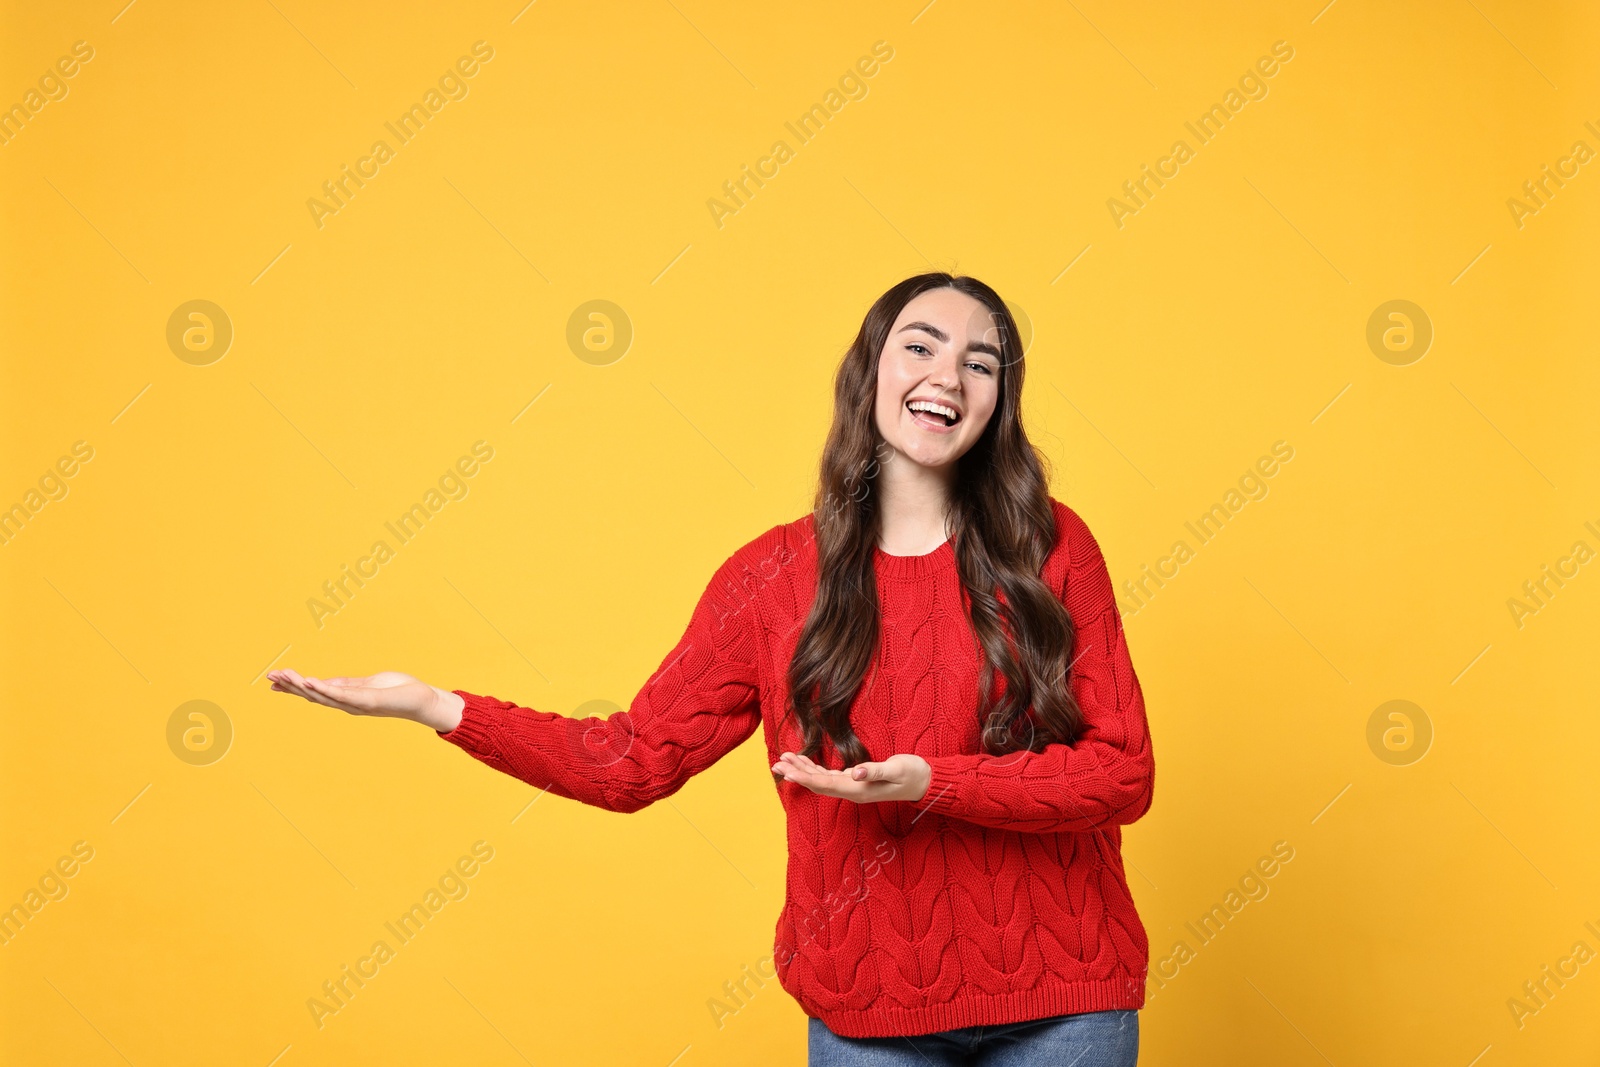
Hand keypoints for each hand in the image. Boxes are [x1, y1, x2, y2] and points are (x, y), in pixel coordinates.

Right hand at [268, 668, 465, 732]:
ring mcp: (357, 704)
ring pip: (323, 696)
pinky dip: (325, 689)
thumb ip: (346, 684)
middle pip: (314, 696)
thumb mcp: (368, 683)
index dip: (294, 687)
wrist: (422, 701)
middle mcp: (348, 704)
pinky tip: (310, 682)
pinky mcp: (368, 701)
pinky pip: (343, 694)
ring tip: (283, 676)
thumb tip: (323, 682)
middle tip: (270, 676)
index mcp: (346, 698)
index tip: (274, 680)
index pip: (315, 692)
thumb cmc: (397, 690)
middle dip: (291, 687)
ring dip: (302, 686)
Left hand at [771, 751, 930, 803]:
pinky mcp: (856, 780)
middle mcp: (852, 790)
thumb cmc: (912, 773)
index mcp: (858, 790)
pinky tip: (804, 763)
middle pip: (818, 783)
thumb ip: (875, 771)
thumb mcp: (896, 769)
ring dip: (802, 770)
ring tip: (783, 760)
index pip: (825, 784)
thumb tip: (854, 773)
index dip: (805, 778)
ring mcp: (853, 786)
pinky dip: (815, 768)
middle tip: (776, 763)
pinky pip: (829, 776)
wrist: (924, 781)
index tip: (787, 772)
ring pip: (821, 779)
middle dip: (796, 773)